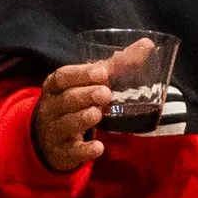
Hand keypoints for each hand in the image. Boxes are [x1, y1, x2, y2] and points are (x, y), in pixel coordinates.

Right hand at [32, 45, 147, 174]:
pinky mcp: (62, 152)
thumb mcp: (88, 83)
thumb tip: (147, 44)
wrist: (49, 138)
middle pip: (65, 100)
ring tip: (98, 114)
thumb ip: (115, 65)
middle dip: (84, 95)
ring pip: (65, 124)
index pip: (62, 77)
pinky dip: (84, 150)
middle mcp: (51, 108)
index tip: (102, 72)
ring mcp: (54, 131)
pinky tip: (99, 147)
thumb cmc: (74, 102)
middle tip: (106, 94)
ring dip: (82, 118)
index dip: (80, 74)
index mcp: (56, 87)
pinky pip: (71, 152)